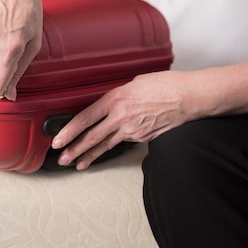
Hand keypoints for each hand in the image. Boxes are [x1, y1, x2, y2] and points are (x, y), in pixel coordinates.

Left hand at [51, 71, 196, 169]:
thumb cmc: (165, 85)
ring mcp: (133, 130)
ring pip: (105, 145)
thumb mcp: (134, 82)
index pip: (85, 118)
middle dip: (74, 149)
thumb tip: (109, 104)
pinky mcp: (143, 138)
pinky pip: (123, 142)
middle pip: (92, 136)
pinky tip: (104, 152)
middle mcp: (121, 116)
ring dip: (89, 156)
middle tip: (62, 158)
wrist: (188, 97)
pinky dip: (112, 147)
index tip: (58, 139)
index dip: (69, 131)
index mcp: (116, 98)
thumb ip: (118, 95)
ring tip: (77, 164)